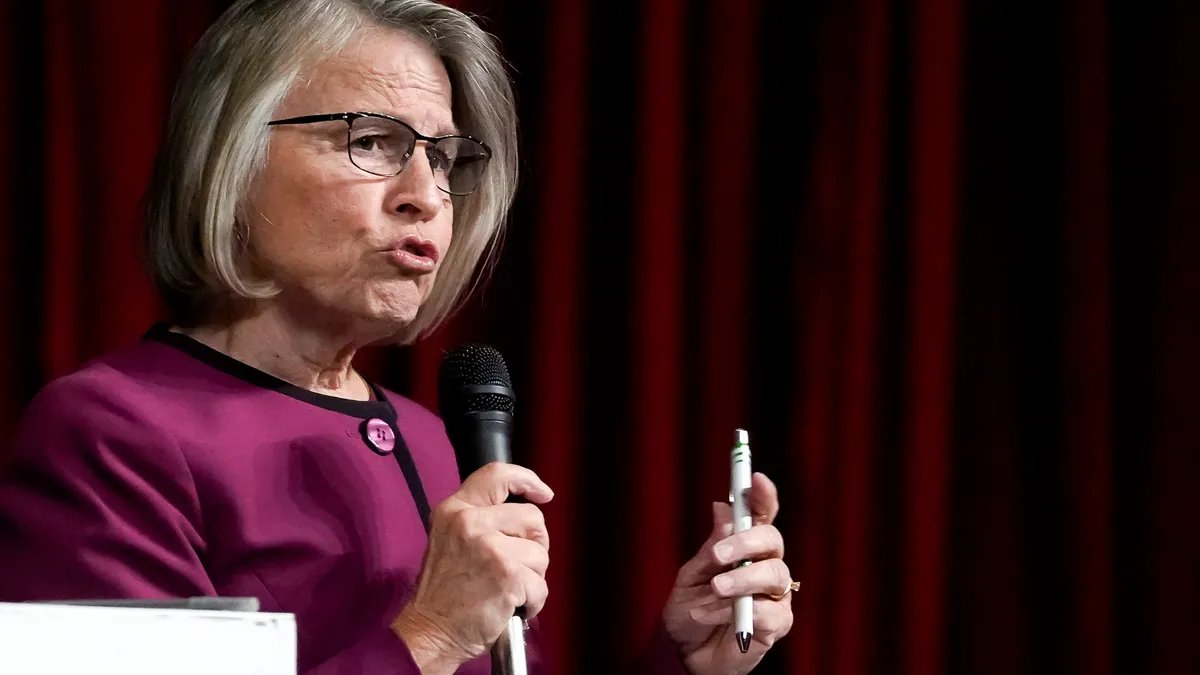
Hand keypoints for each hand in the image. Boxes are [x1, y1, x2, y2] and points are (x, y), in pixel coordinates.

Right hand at [391, 462, 552, 674]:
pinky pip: (541, 585)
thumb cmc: (443, 593)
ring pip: (540, 553)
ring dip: (532, 577)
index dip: (527, 479)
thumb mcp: (449, 539)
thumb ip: (480, 519)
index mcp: (455, 510)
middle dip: (534, 543)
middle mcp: (470, 522)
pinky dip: (533, 602)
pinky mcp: (507, 574)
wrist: (429, 632)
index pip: (497, 474)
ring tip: (507, 589)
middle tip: (516, 565)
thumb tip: (524, 514)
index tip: (542, 493)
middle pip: (531, 517)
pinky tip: (511, 607)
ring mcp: (490, 548)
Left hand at [662, 472, 794, 674]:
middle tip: (719, 555)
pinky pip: (768, 612)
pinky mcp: (776, 624)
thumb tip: (723, 507)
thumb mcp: (691, 574)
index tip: (754, 477)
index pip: (761, 515)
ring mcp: (774, 595)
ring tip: (714, 590)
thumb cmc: (690, 610)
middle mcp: (764, 566)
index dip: (762, 495)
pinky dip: (737, 612)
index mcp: (744, 548)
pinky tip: (711, 615)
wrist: (684, 654)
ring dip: (741, 580)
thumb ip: (711, 546)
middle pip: (772, 540)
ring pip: (774, 575)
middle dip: (746, 542)